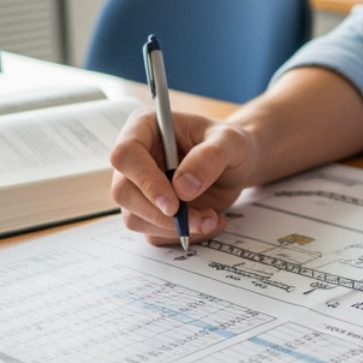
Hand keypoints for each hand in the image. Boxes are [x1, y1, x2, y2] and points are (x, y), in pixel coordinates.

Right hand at [108, 107, 258, 246]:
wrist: (239, 166)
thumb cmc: (231, 144)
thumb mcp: (231, 142)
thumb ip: (210, 157)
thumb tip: (182, 187)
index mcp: (145, 128)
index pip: (125, 154)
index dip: (145, 181)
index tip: (173, 204)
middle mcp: (136, 158)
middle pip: (123, 192)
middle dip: (161, 214)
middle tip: (200, 218)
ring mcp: (140, 187)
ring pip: (135, 218)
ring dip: (174, 228)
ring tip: (211, 218)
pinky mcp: (150, 211)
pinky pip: (154, 233)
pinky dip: (181, 235)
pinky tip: (208, 222)